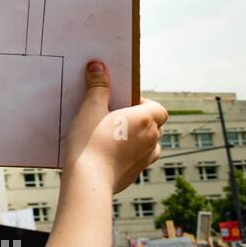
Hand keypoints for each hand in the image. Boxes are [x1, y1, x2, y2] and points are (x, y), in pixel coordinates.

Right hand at [63, 60, 166, 193]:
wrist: (88, 180)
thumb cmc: (89, 142)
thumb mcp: (89, 109)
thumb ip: (97, 87)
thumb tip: (98, 66)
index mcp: (145, 119)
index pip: (158, 107)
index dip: (144, 103)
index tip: (123, 103)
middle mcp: (152, 139)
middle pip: (155, 125)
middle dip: (140, 120)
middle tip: (115, 117)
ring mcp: (145, 159)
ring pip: (150, 144)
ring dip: (138, 138)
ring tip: (115, 137)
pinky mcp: (135, 174)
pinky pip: (138, 160)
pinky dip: (130, 155)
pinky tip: (109, 154)